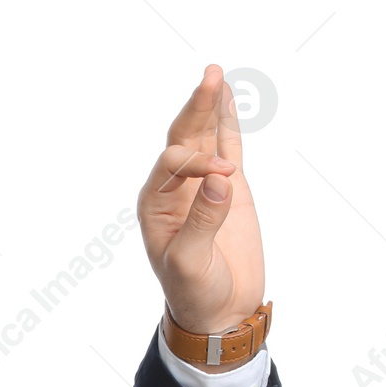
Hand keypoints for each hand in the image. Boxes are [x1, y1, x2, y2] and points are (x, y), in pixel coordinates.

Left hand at [137, 64, 264, 335]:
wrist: (217, 312)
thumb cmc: (194, 292)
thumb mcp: (190, 264)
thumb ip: (202, 224)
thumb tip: (220, 181)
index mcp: (155, 204)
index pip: (174, 165)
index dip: (199, 163)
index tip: (227, 180)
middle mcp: (174, 188)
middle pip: (184, 138)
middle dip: (195, 108)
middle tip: (211, 74)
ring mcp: (203, 186)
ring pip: (205, 139)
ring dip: (210, 108)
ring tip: (215, 74)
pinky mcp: (230, 191)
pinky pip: (229, 149)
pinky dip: (229, 125)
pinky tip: (228, 100)